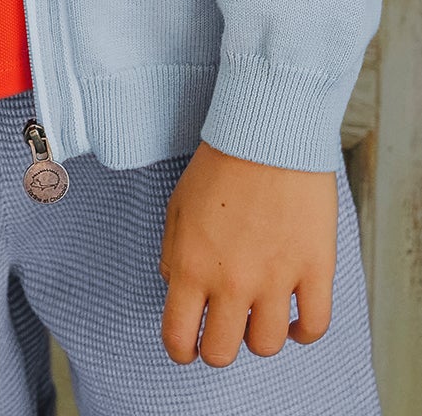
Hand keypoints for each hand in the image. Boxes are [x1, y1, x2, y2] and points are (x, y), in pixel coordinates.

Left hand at [159, 140, 336, 367]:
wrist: (266, 133)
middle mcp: (232, 282)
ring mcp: (276, 279)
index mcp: (191, 266)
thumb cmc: (219, 165)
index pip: (179, 336)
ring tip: (258, 314)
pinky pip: (314, 327)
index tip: (186, 347)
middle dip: (217, 347)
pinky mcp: (314, 270)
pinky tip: (294, 320)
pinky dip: (303, 333)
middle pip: (222, 353)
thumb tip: (176, 288)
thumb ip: (172, 253)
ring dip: (259, 336)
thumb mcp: (177, 206)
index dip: (180, 349)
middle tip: (222, 330)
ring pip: (266, 346)